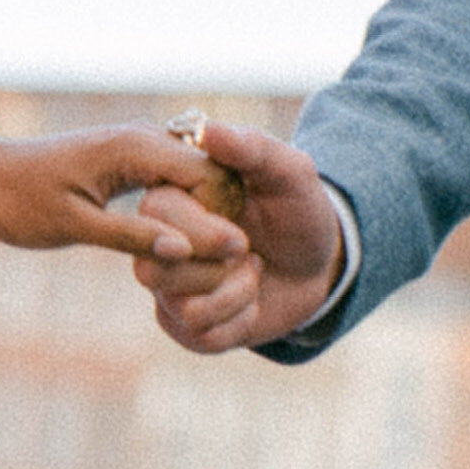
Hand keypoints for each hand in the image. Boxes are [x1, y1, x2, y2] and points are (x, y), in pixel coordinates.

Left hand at [0, 129, 248, 264]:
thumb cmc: (22, 202)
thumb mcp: (74, 226)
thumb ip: (130, 237)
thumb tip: (182, 250)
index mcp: (133, 148)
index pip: (205, 175)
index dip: (226, 216)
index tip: (241, 257)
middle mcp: (143, 140)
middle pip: (209, 175)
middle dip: (226, 216)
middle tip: (242, 264)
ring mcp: (140, 149)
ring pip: (196, 181)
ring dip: (211, 217)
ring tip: (229, 259)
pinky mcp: (133, 163)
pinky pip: (177, 185)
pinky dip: (191, 213)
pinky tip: (200, 246)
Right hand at [130, 121, 344, 352]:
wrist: (315, 265)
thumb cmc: (296, 210)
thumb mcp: (289, 173)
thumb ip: (254, 148)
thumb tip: (212, 132)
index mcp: (174, 196)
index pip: (154, 216)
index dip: (200, 234)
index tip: (241, 237)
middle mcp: (160, 243)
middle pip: (153, 269)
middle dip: (218, 269)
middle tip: (249, 253)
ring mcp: (169, 288)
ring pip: (183, 307)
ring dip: (235, 294)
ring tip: (252, 272)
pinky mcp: (186, 326)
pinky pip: (202, 336)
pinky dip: (240, 322)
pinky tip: (251, 303)